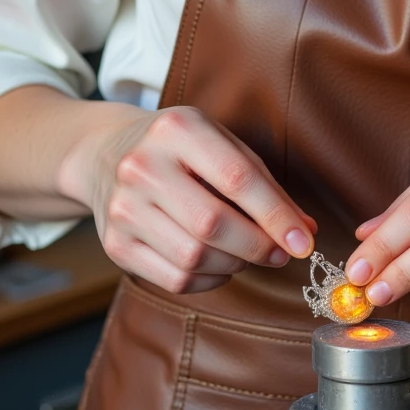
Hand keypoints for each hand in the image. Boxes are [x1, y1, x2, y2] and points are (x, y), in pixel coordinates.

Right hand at [58, 104, 317, 294]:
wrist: (105, 153)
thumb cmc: (179, 149)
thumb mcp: (220, 143)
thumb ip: (263, 184)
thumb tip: (304, 231)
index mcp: (178, 129)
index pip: (237, 178)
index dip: (275, 215)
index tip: (303, 242)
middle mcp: (143, 165)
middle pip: (212, 224)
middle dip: (257, 246)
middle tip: (279, 254)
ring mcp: (123, 207)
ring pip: (194, 257)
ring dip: (234, 265)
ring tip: (246, 253)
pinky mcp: (115, 245)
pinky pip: (175, 279)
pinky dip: (209, 280)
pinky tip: (218, 264)